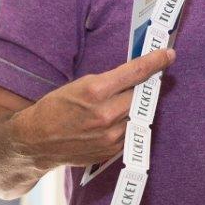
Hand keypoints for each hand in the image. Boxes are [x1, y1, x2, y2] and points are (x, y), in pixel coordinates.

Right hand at [9, 48, 175, 168]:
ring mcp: (110, 134)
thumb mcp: (79, 84)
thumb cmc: (55, 107)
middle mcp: (106, 113)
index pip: (136, 72)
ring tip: (125, 102)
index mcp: (95, 90)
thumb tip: (136, 73)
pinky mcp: (111, 150)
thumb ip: (109, 80)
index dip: (156, 61)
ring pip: (138, 114)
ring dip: (136, 106)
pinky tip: (117, 119)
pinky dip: (129, 123)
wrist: (36, 141)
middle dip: (145, 86)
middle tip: (147, 81)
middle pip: (141, 94)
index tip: (168, 55)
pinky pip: (130, 131)